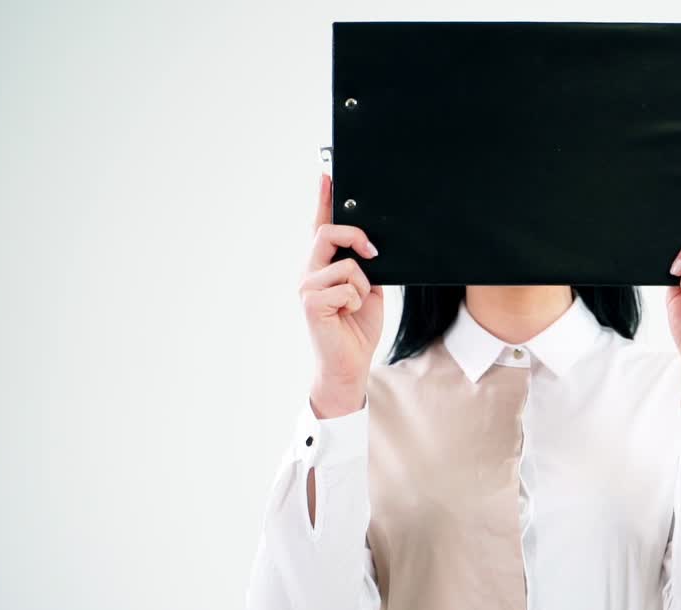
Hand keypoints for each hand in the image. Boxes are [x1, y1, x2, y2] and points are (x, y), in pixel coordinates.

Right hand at [301, 173, 382, 417]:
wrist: (349, 364)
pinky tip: (347, 316)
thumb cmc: (357, 328)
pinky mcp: (310, 302)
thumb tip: (371, 244)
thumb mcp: (367, 289)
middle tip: (374, 253)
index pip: (321, 226)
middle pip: (329, 232)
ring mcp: (306, 286)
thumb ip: (364, 265)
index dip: (323, 199)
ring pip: (347, 265)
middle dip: (357, 237)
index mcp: (322, 266)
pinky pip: (348, 286)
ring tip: (355, 306)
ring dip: (363, 286)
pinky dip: (358, 302)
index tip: (328, 174)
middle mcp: (308, 272)